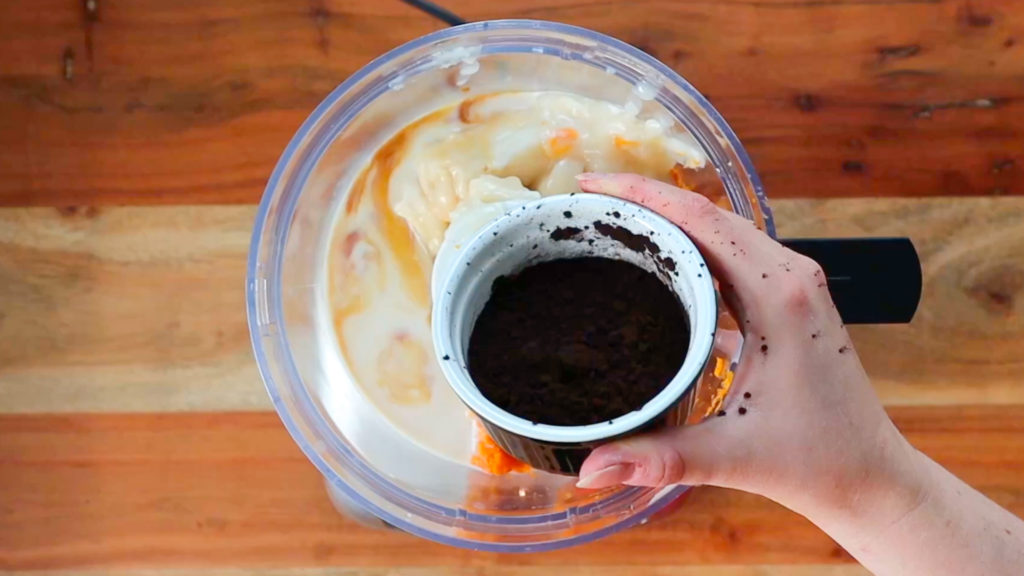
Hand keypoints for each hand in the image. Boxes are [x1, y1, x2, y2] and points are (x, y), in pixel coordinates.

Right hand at [574, 173, 920, 517]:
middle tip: (586, 204)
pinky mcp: (787, 302)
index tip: (591, 184)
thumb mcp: (732, 456)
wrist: (872, 476)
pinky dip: (689, 250)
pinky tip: (655, 264)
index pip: (701, 219)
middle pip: (707, 214)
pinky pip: (731, 258)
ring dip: (668, 220)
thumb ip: (657, 458)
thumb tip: (588, 468)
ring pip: (719, 232)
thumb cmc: (819, 461)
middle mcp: (791, 276)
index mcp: (781, 294)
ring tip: (611, 223)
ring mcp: (793, 286)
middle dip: (645, 199)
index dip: (642, 193)